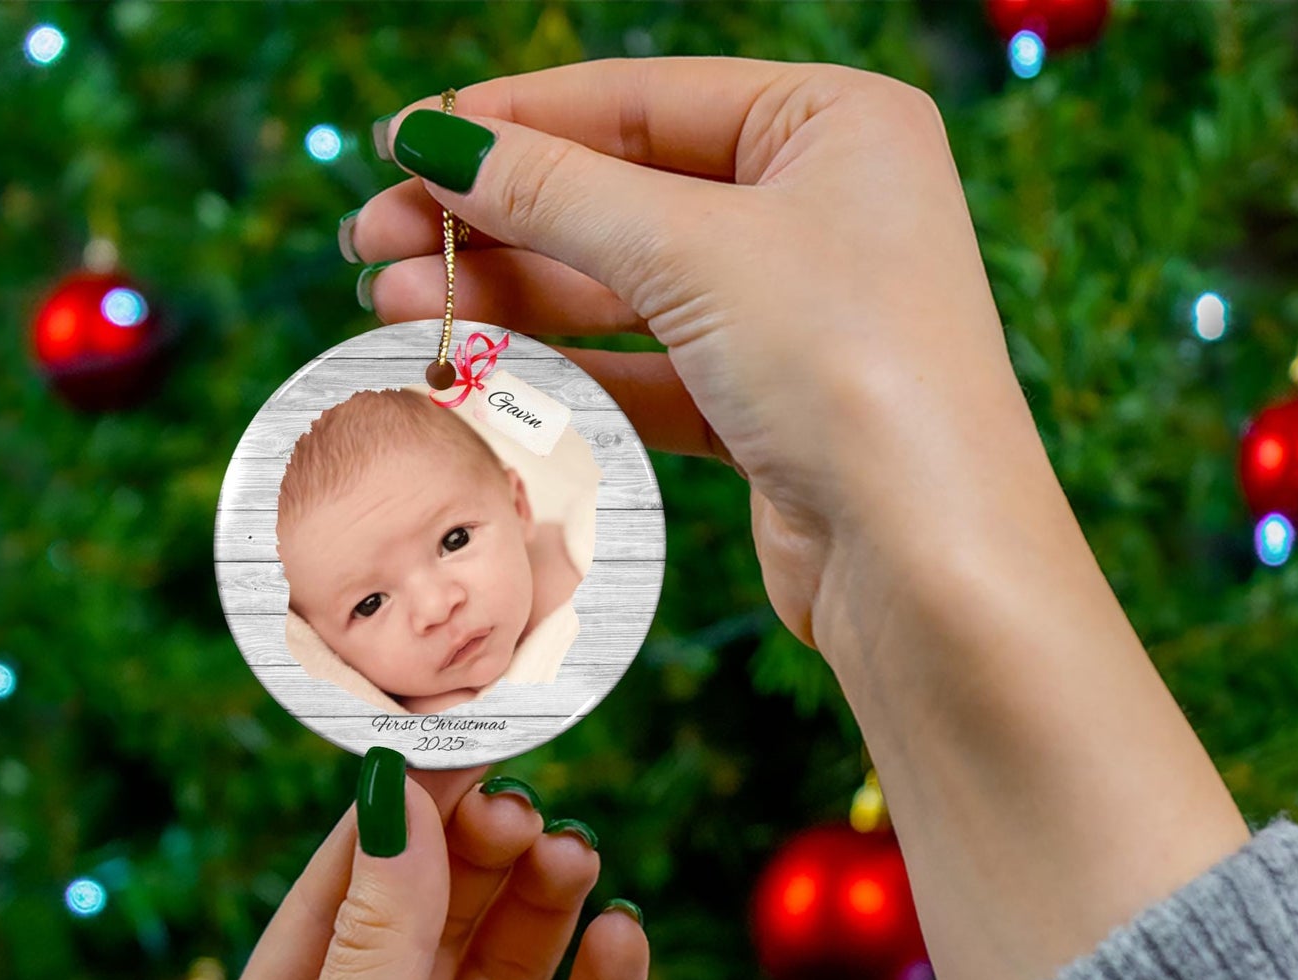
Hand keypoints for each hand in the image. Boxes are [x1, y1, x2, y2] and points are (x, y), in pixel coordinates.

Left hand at [188, 758, 649, 979]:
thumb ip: (378, 946)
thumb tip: (396, 799)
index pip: (340, 902)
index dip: (397, 823)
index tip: (456, 746)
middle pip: (434, 928)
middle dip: (478, 863)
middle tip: (528, 807)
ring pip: (509, 978)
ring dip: (543, 911)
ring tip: (576, 857)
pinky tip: (623, 938)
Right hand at [350, 56, 1052, 663]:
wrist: (925, 560)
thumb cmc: (848, 368)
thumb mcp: (694, 250)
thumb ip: (558, 192)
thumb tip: (437, 140)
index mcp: (834, 126)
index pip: (641, 101)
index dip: (513, 121)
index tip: (401, 142)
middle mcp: (822, 211)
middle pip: (623, 196)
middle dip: (495, 219)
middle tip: (372, 241)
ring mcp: (796, 316)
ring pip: (627, 290)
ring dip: (512, 297)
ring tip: (394, 305)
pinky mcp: (770, 410)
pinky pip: (649, 371)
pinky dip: (568, 370)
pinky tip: (479, 367)